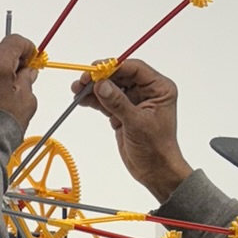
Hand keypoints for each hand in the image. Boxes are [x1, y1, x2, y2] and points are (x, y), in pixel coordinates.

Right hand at [73, 57, 191, 200]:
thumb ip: (118, 102)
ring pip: (111, 88)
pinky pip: (106, 101)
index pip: (135, 69)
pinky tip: (82, 99)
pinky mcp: (123, 113)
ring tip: (77, 89)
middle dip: (101, 77)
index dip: (114, 66)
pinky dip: (94, 100)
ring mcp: (134, 102)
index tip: (96, 69)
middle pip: (120, 76)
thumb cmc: (156, 148)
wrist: (156, 171)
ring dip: (94, 88)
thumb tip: (101, 85)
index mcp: (159, 89)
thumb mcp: (137, 123)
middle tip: (84, 79)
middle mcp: (148, 92)